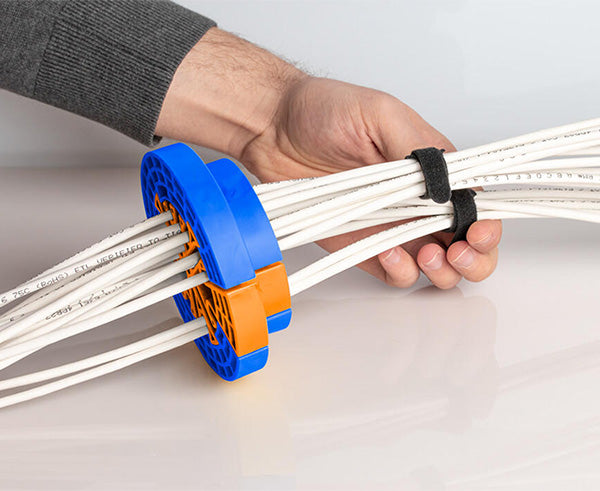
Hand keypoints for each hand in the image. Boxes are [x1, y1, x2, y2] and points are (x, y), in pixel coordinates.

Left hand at [156, 29, 500, 288]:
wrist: (274, 130)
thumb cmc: (324, 111)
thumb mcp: (381, 114)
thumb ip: (419, 150)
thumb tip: (450, 185)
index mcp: (432, 169)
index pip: (475, 204)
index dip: (486, 223)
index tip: (479, 229)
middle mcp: (416, 201)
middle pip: (466, 242)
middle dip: (476, 257)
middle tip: (459, 252)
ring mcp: (390, 226)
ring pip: (437, 266)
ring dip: (443, 271)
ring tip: (428, 255)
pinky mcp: (362, 244)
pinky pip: (395, 272)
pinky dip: (402, 273)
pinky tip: (389, 254)